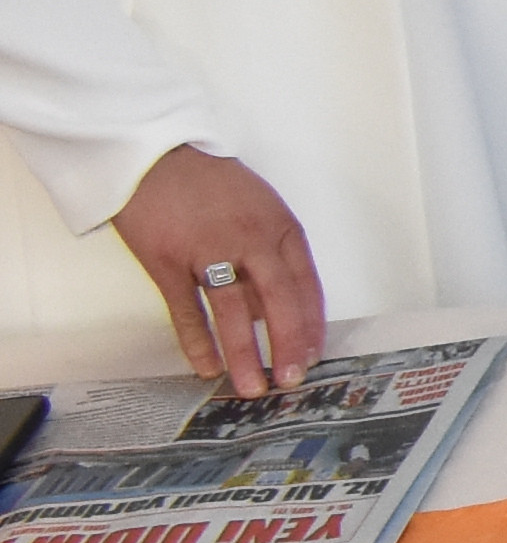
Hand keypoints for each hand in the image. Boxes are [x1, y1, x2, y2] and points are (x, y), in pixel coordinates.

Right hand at [111, 145, 318, 390]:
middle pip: (279, 300)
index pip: (307, 284)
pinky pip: (186, 310)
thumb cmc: (210, 182)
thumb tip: (272, 310)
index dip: (312, 324)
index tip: (315, 354)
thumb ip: (270, 255)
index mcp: (280, 227)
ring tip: (251, 388)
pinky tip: (206, 367)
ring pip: (233, 312)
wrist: (155, 154)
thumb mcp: (258, 208)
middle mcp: (251, 240)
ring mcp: (208, 251)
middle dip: (288, 345)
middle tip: (291, 381)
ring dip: (244, 354)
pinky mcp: (167, 262)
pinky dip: (197, 341)